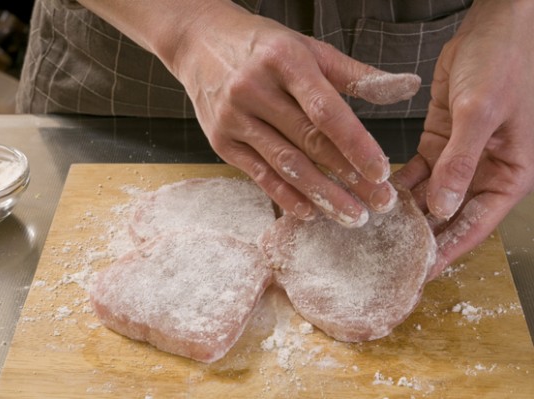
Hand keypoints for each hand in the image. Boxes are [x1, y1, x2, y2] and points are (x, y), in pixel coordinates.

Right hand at [168, 2, 419, 225]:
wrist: (199, 43)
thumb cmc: (262, 47)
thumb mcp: (307, 48)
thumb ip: (355, 74)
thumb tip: (405, 88)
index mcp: (285, 61)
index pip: (326, 110)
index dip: (356, 144)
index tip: (382, 172)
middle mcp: (255, 89)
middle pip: (309, 143)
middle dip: (348, 178)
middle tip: (380, 203)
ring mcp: (234, 118)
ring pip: (285, 164)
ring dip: (322, 195)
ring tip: (352, 216)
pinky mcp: (221, 141)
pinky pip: (258, 174)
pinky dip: (285, 196)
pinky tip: (310, 211)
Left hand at [395, 0, 533, 279]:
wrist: (496, 24)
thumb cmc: (505, 63)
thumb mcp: (481, 114)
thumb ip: (461, 162)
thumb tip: (441, 208)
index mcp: (510, 175)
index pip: (476, 225)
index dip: (448, 251)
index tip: (420, 274)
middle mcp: (485, 172)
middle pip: (451, 216)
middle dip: (422, 237)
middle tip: (387, 258)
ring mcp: (461, 157)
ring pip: (431, 196)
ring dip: (406, 212)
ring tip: (374, 233)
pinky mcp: (440, 141)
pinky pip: (418, 171)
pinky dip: (400, 184)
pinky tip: (377, 196)